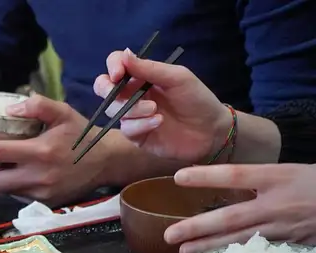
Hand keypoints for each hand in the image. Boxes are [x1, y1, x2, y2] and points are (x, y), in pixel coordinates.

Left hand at [0, 95, 109, 205]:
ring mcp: (41, 193)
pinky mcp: (45, 203)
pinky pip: (17, 197)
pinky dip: (10, 186)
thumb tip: (10, 108)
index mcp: (40, 151)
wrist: (107, 162)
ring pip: (2, 193)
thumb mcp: (63, 113)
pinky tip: (14, 174)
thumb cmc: (82, 135)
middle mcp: (38, 176)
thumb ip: (38, 106)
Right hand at [93, 50, 230, 163]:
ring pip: (113, 110)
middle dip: (108, 90)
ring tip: (155, 110)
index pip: (117, 65)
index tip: (119, 74)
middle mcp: (133, 94)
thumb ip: (149, 68)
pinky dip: (141, 125)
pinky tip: (158, 122)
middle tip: (119, 94)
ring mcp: (132, 116)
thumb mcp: (177, 78)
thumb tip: (124, 54)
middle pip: (104, 88)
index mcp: (142, 76)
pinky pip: (126, 129)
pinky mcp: (136, 135)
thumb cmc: (196, 99)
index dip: (113, 67)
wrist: (210, 131)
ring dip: (133, 109)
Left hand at [165, 164, 315, 252]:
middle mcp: (277, 203)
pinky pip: (256, 251)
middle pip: (232, 217)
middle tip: (170, 235)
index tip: (179, 177)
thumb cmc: (315, 183)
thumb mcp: (289, 172)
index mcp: (278, 177)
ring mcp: (283, 227)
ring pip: (240, 239)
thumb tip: (222, 182)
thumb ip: (258, 180)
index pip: (236, 175)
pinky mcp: (290, 244)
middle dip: (198, 227)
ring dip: (209, 247)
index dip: (207, 176)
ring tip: (183, 252)